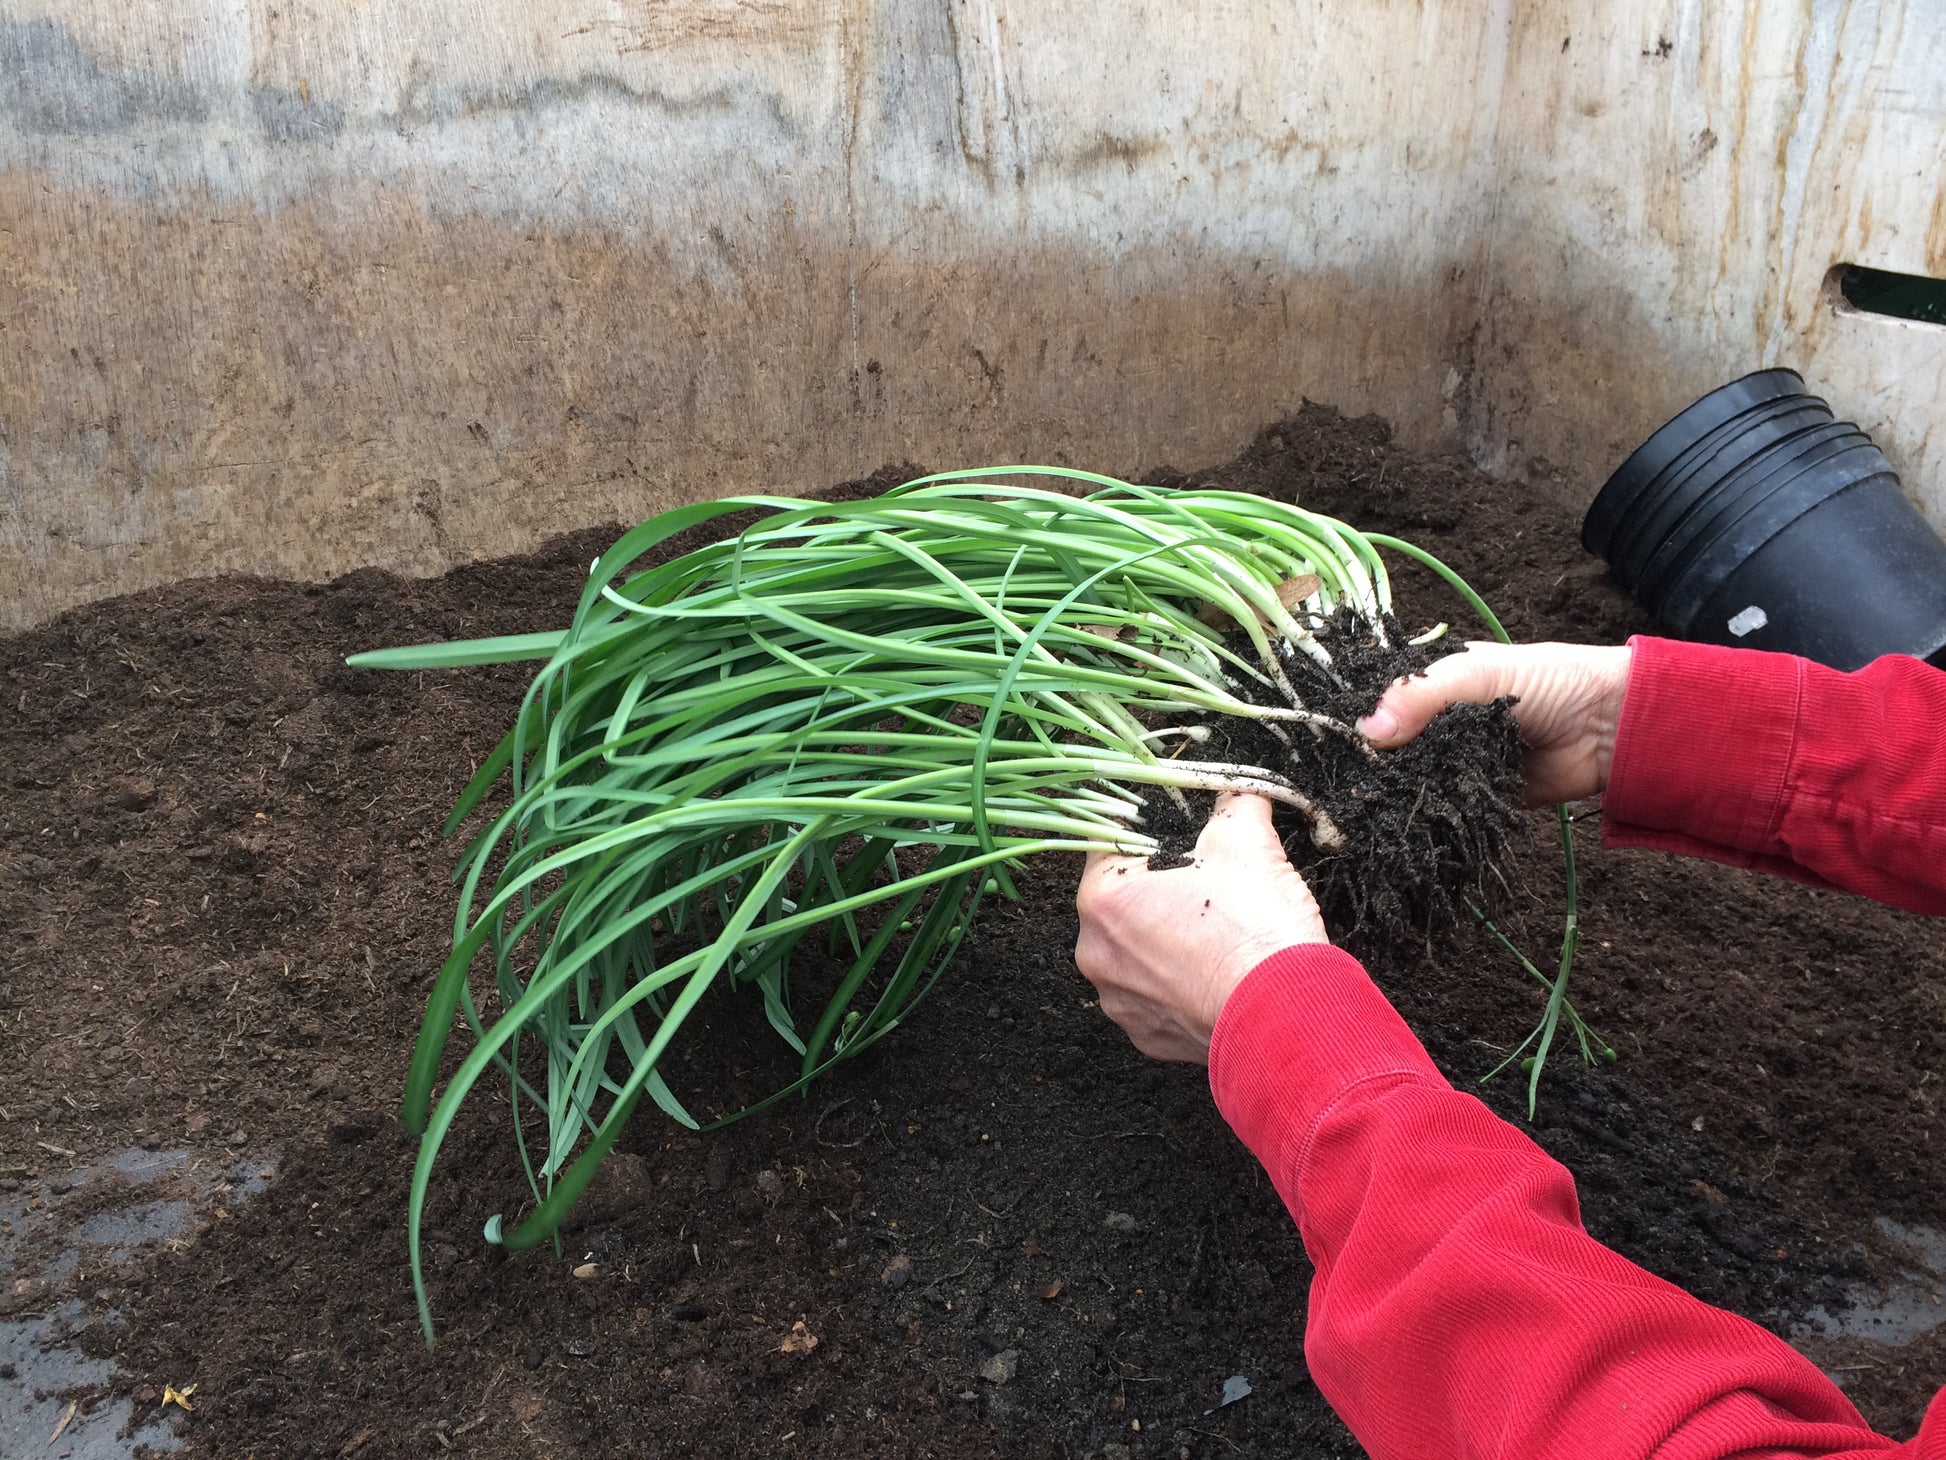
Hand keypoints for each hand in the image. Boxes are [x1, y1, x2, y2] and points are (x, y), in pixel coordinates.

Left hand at [1074, 793, 1329, 1062]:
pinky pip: (1156, 995)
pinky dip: (1180, 982)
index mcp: (1102, 899)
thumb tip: (1238, 791)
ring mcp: (1120, 1001)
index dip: (1147, 831)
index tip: (1176, 835)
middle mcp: (1096, 954)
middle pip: (1121, 899)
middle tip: (1206, 884)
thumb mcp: (1248, 842)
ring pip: (1137, 950)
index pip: (1109, 843)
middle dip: (1158, 887)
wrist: (1288, 1017)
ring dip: (1168, 937)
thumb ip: (1233, 805)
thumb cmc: (1256, 930)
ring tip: (1215, 932)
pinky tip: (1215, 971)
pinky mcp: (1148, 1036)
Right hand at [1356, 641, 1632, 804]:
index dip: (1353, 719)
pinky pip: (1443, 808)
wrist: (1609, 727)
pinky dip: (1427, 815)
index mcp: (1432, 684)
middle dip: (1368, 763)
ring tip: (1352, 812)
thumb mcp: (1476, 675)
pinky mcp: (1477, 796)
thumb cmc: (1547, 681)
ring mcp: (1455, 761)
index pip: (1380, 701)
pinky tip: (1394, 826)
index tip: (1319, 742)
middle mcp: (1437, 723)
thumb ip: (1421, 695)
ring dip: (1392, 793)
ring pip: (1411, 778)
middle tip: (1332, 785)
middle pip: (1390, 745)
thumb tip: (1365, 732)